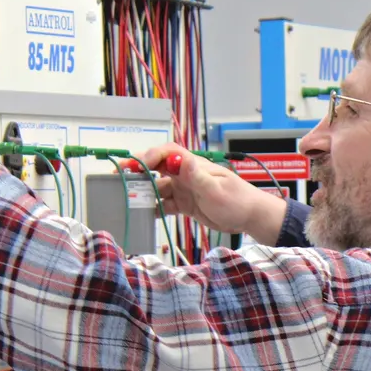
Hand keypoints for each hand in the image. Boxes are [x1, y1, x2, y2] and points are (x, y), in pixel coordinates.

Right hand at [137, 145, 287, 240]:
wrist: (250, 217)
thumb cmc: (238, 201)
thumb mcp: (217, 190)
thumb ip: (198, 177)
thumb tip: (181, 160)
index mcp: (194, 166)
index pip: (168, 153)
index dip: (149, 156)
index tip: (135, 166)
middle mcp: (187, 174)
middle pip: (157, 168)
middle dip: (138, 172)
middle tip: (119, 179)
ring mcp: (185, 189)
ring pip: (158, 187)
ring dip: (144, 192)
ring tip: (128, 200)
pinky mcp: (185, 203)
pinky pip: (165, 203)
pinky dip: (154, 208)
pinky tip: (143, 214)